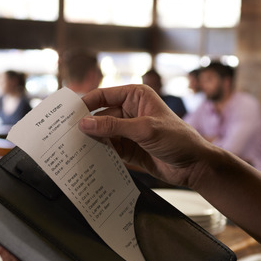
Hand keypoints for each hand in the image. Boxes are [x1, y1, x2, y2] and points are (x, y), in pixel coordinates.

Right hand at [80, 85, 217, 188]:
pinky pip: (108, 148)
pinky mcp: (128, 148)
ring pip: (102, 133)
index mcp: (136, 95)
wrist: (194, 166)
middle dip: (85, 125)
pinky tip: (87, 157)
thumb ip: (113, 126)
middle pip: (99, 115)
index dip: (85, 104)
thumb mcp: (145, 129)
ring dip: (91, 140)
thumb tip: (85, 123)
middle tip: (65, 134)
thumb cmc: (179, 139)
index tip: (67, 114)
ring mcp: (128, 130)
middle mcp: (130, 110)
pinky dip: (99, 152)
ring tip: (71, 147)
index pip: (103, 95)